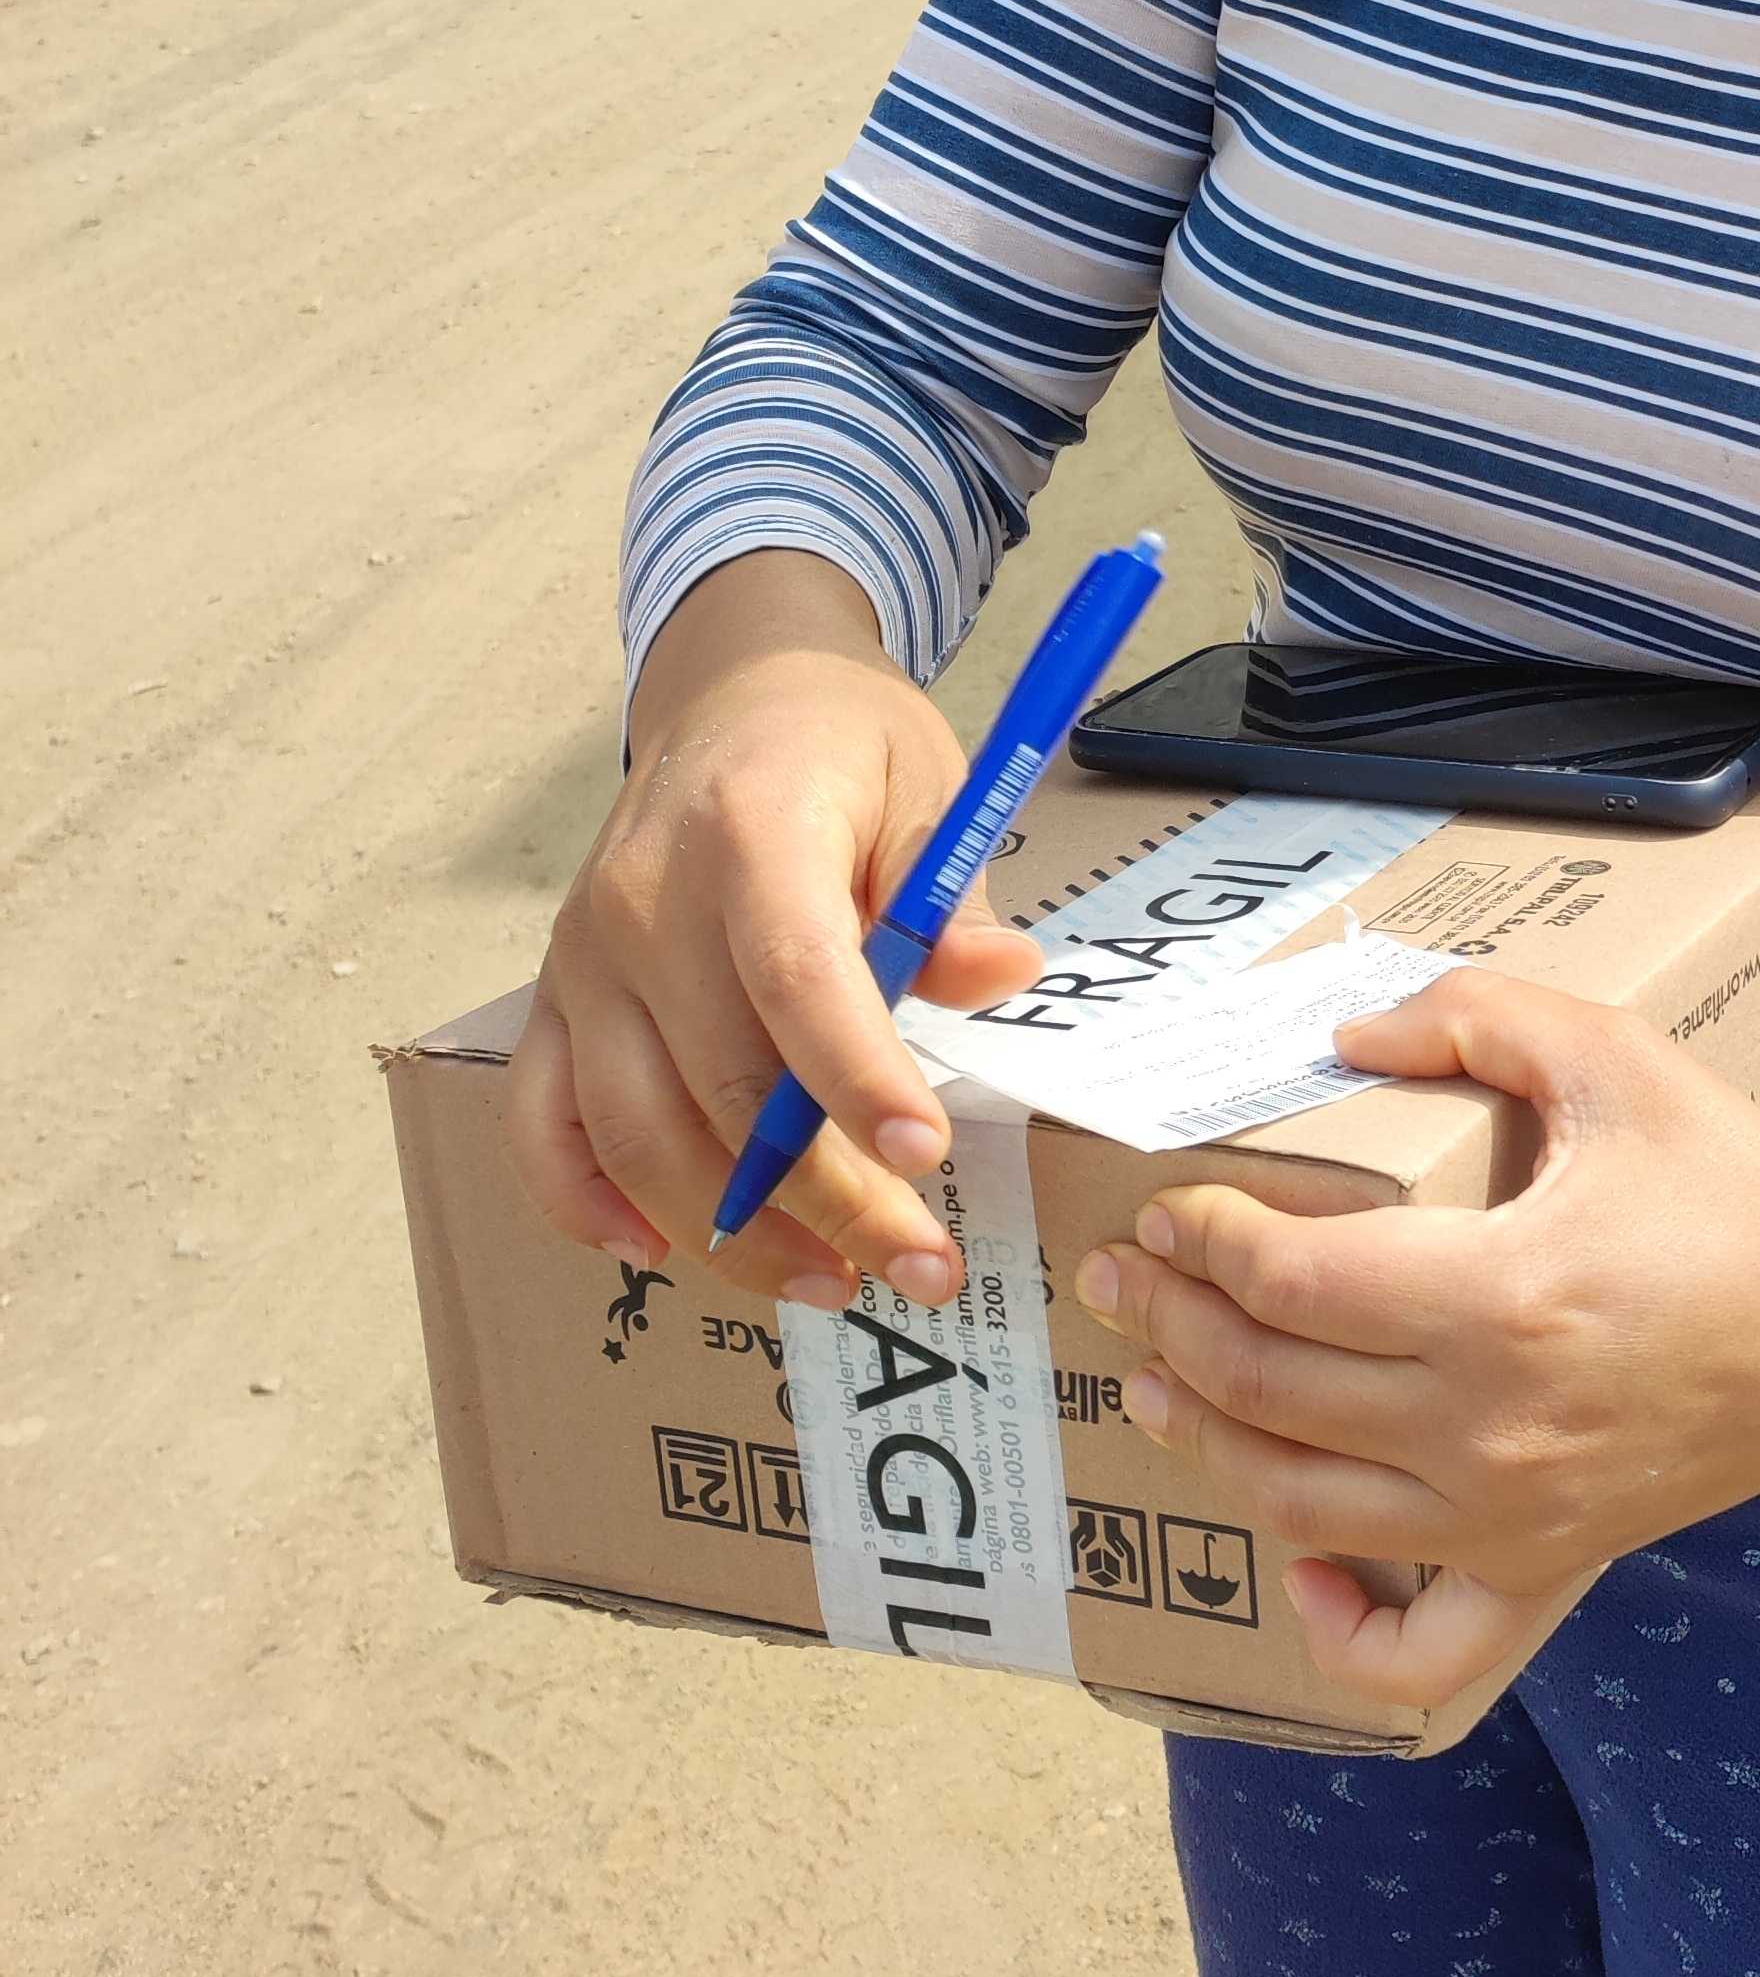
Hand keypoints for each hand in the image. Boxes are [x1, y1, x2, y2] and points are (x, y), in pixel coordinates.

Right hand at [508, 552, 1044, 1308]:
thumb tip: (1001, 976)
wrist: (736, 693)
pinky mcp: (553, 1000)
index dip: (857, 1079)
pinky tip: (659, 1253)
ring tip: (832, 1282)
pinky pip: (542, 1125)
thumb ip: (953, 894)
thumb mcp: (930, 787)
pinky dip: (583, 1204)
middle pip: (724, 1083)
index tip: (926, 1159)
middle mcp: (644, 902)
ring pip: (634, 1132)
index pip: (796, 977)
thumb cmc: (843, 748)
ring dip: (731, 1232)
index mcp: (749, 833)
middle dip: (829, 1197)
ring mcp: (584, 959)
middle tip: (924, 1266)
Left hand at [1073, 969, 1759, 1714]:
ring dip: (1206, 1442)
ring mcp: (1512, 1516)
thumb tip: (1350, 1036)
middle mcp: (1490, 1426)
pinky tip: (1294, 1569)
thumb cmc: (1738, 1188)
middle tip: (1121, 1275)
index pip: (1286, 1281)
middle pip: (1264, 1389)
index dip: (1198, 1238)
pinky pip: (1418, 1651)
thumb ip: (1480, 1016)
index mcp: (1501, 1295)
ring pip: (1298, 1505)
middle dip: (1165, 1325)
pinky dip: (1337, 1629)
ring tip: (1157, 1384)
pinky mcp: (1546, 1566)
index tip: (1165, 1205)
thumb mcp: (1618, 1059)